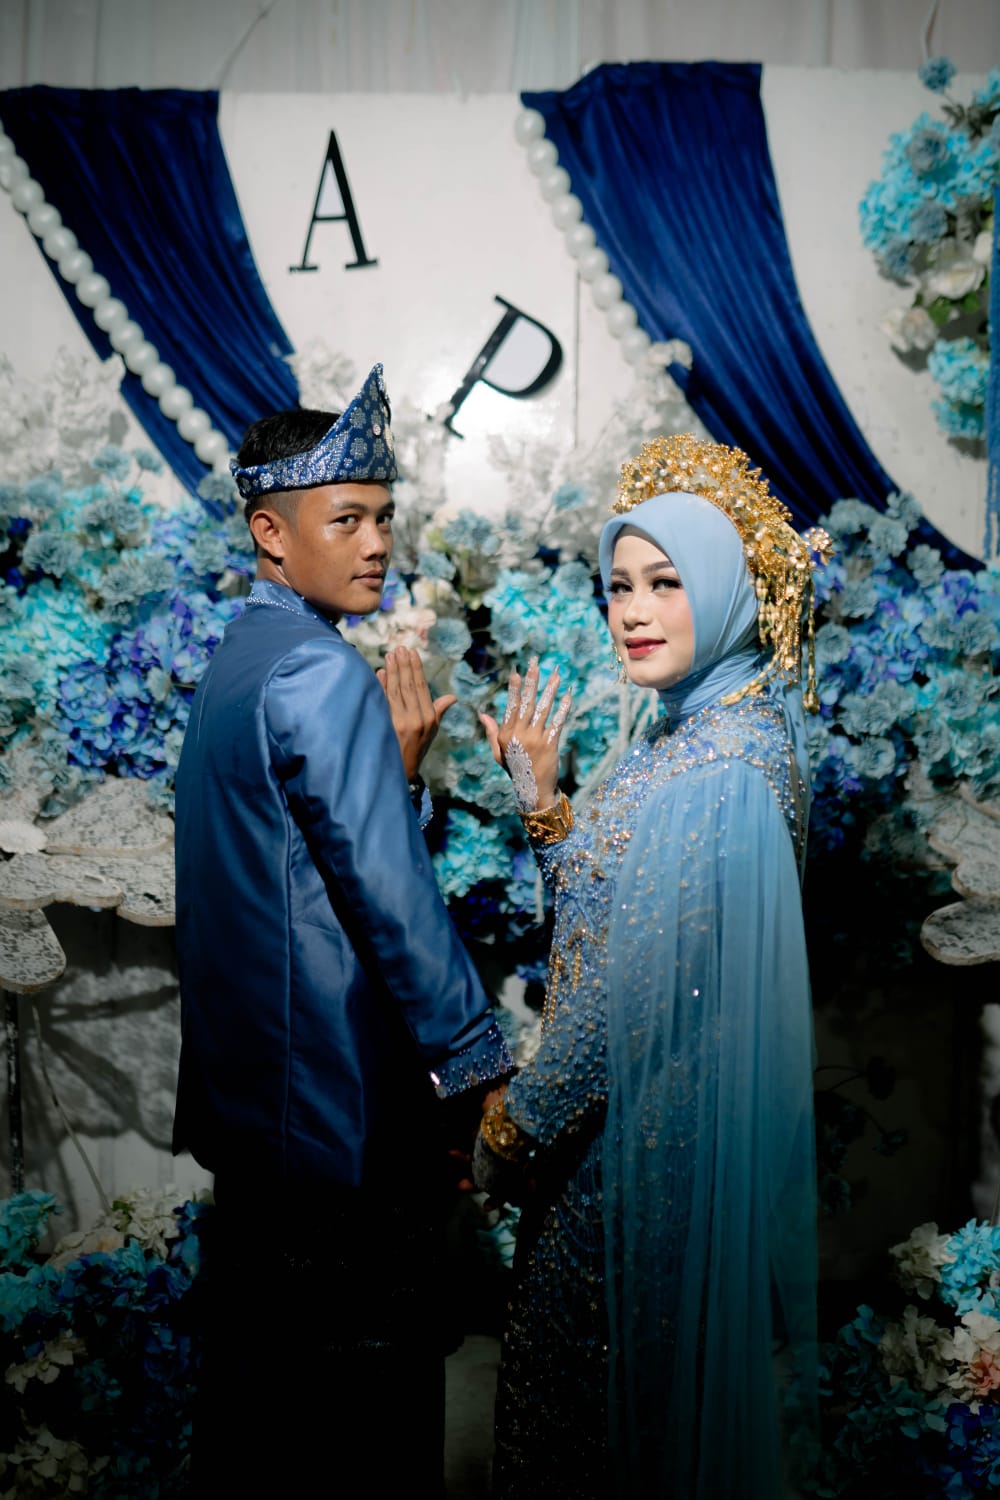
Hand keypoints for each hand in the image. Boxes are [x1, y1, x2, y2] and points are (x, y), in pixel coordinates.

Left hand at [377, 646, 456, 779]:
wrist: (400, 773)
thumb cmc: (416, 750)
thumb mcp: (432, 732)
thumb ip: (438, 711)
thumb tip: (452, 697)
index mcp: (429, 718)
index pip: (421, 687)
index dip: (416, 669)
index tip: (411, 653)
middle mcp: (416, 719)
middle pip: (408, 686)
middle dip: (403, 665)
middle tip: (398, 648)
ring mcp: (400, 724)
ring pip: (395, 691)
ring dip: (392, 671)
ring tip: (389, 655)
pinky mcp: (386, 728)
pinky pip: (383, 702)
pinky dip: (381, 687)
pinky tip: (380, 673)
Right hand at [479, 657, 571, 811]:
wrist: (532, 789)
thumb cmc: (514, 769)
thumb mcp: (499, 752)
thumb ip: (492, 732)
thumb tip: (482, 714)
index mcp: (506, 734)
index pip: (511, 706)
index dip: (514, 688)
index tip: (517, 672)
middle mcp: (519, 734)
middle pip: (527, 703)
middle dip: (532, 682)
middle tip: (536, 664)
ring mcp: (535, 739)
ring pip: (544, 709)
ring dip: (550, 690)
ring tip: (556, 674)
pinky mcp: (550, 744)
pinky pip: (557, 722)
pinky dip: (563, 708)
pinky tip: (568, 694)